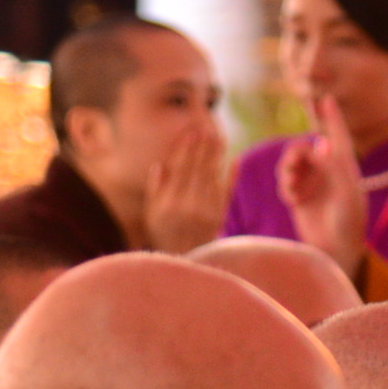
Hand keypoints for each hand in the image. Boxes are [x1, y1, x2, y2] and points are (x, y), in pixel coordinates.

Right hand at [145, 117, 231, 256]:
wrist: (184, 259)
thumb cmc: (164, 233)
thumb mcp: (152, 212)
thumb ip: (155, 189)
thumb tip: (160, 165)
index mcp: (169, 202)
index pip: (180, 169)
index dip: (186, 149)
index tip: (192, 132)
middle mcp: (187, 206)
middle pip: (197, 170)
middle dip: (203, 148)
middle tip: (209, 128)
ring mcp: (206, 212)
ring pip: (212, 178)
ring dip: (216, 156)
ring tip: (219, 138)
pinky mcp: (219, 217)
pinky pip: (226, 193)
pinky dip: (231, 176)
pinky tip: (235, 160)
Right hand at [274, 105, 368, 281]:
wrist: (337, 249)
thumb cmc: (349, 221)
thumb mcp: (346, 191)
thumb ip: (332, 165)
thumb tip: (318, 143)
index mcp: (344, 167)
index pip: (337, 135)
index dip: (332, 117)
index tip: (326, 99)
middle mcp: (326, 171)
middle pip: (304, 147)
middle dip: (296, 152)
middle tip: (296, 162)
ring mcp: (312, 183)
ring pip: (291, 162)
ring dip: (289, 169)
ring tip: (293, 185)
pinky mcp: (298, 197)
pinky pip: (285, 181)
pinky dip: (287, 186)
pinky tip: (294, 199)